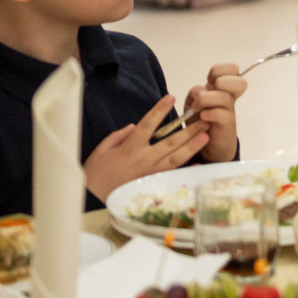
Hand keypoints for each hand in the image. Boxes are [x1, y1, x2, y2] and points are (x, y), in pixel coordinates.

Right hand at [84, 96, 210, 202]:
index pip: (148, 125)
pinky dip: (187, 170)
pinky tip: (199, 163)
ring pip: (176, 159)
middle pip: (170, 143)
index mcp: (130, 148)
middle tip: (204, 120)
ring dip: (192, 147)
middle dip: (188, 130)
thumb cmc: (95, 173)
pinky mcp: (153, 184)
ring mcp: (150, 173)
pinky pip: (173, 175)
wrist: (91, 199)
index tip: (171, 97)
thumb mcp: (101, 150)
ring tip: (206, 136)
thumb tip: (135, 126)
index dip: (159, 110)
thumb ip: (118, 136)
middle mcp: (143, 160)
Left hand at [187, 63, 245, 161]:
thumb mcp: (193, 102)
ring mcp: (230, 111)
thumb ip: (196, 92)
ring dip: (206, 100)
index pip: (232, 69)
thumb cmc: (199, 120)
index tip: (209, 80)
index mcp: (223, 89)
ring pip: (224, 97)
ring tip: (197, 109)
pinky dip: (209, 114)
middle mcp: (230, 98)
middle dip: (221, 82)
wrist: (204, 144)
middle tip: (209, 91)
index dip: (219, 70)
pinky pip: (221, 114)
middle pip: (239, 81)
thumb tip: (203, 92)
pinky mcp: (227, 125)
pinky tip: (203, 118)